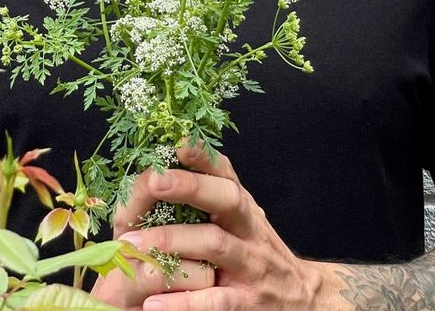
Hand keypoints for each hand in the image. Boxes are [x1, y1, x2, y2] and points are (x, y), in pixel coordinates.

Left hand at [91, 142, 330, 310]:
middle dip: (190, 186)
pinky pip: (214, 301)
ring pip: (214, 245)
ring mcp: (250, 265)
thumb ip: (211, 198)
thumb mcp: (241, 221)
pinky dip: (183, 303)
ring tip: (133, 244)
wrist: (301, 300)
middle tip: (153, 181)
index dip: (202, 155)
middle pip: (226, 198)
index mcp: (243, 206)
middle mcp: (249, 228)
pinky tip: (152, 303)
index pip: (225, 172)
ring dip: (172, 241)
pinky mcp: (246, 304)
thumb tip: (158, 169)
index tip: (176, 141)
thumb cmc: (255, 252)